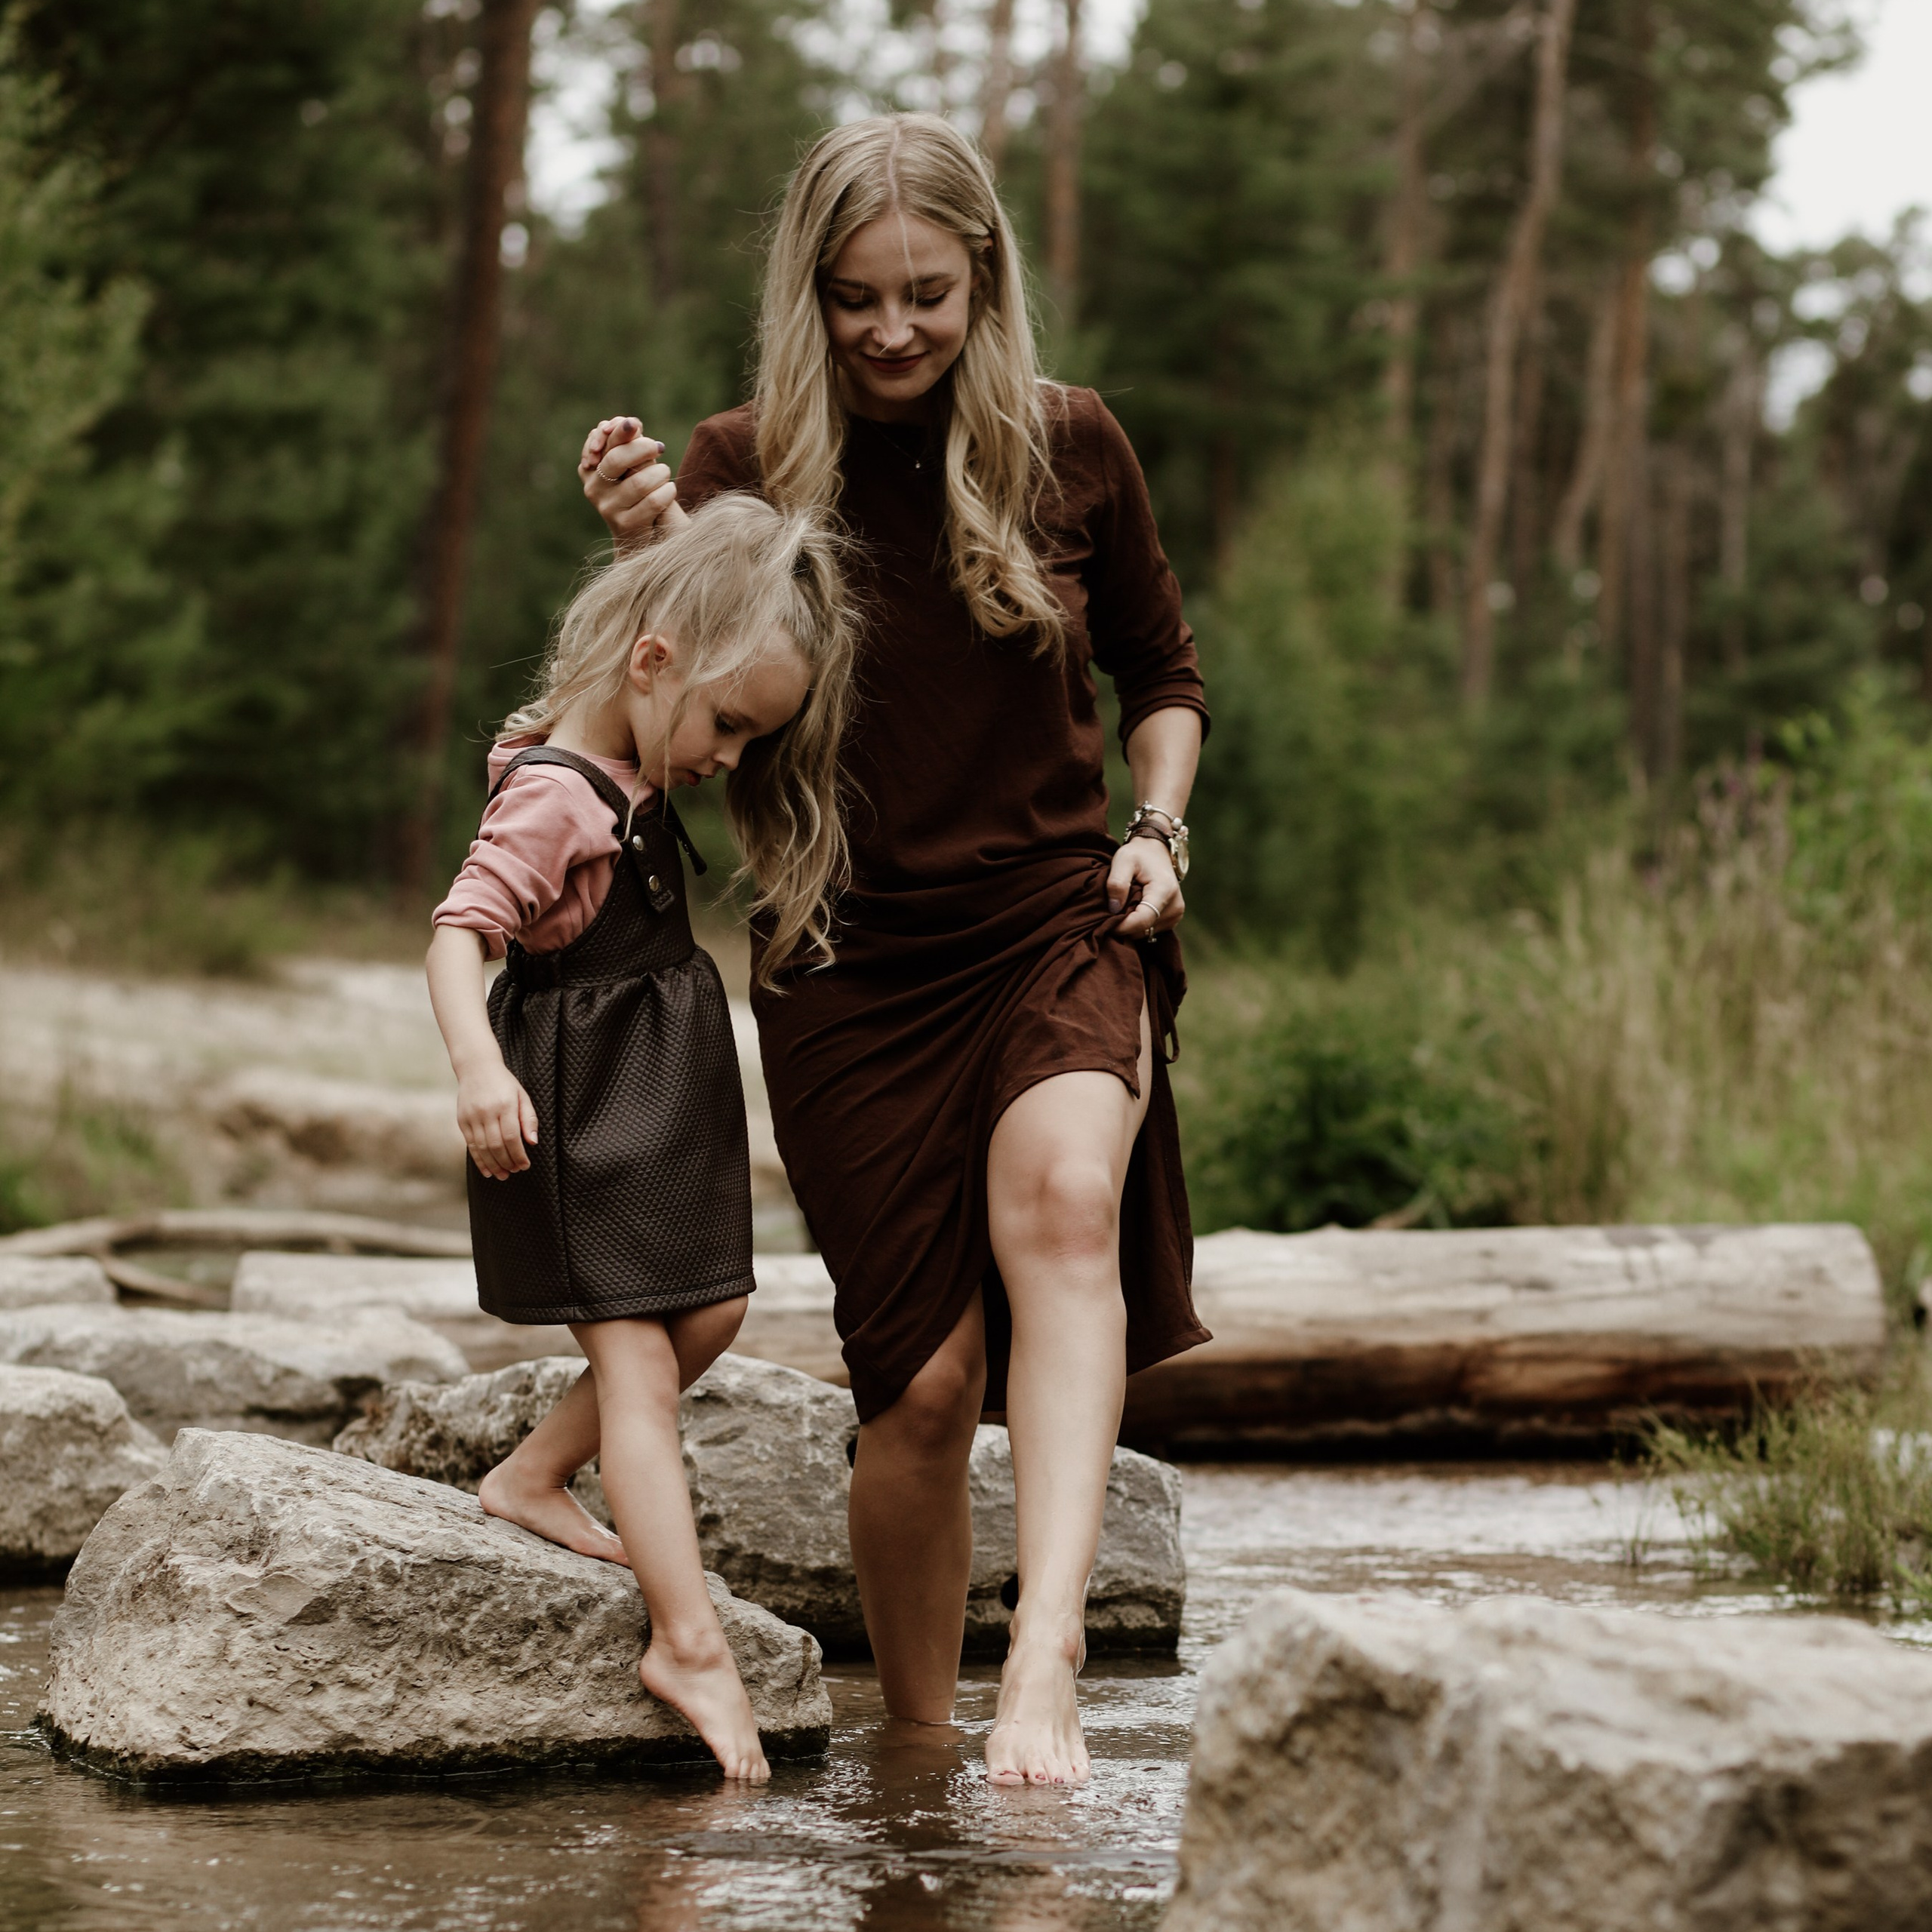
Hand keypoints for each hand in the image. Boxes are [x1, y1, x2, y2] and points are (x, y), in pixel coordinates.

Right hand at [456, 1061, 539, 1179]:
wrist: (477, 1067)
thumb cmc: (504, 1083)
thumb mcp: (522, 1095)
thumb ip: (529, 1118)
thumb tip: (533, 1142)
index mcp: (505, 1105)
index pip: (512, 1137)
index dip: (518, 1154)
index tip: (525, 1165)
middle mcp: (487, 1111)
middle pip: (496, 1145)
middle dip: (507, 1162)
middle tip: (514, 1171)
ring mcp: (472, 1116)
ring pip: (482, 1147)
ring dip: (493, 1165)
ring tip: (502, 1175)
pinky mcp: (462, 1120)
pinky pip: (471, 1145)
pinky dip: (479, 1160)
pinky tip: (487, 1170)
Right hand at [578, 417, 689, 544]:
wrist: (638, 536)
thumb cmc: (636, 492)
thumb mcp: (630, 465)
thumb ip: (628, 442)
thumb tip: (632, 423)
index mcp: (590, 469)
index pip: (603, 442)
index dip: (619, 431)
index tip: (635, 425)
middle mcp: (594, 488)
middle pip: (617, 460)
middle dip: (642, 448)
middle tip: (658, 447)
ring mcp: (608, 508)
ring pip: (639, 482)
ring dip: (660, 473)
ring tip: (665, 474)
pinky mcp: (626, 525)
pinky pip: (653, 502)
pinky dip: (667, 492)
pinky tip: (669, 489)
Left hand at [1108, 836, 1185, 940]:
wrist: (1156, 851)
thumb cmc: (1138, 854)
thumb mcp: (1123, 860)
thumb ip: (1117, 883)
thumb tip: (1114, 909)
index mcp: (1165, 891)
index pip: (1143, 920)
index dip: (1122, 926)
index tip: (1105, 923)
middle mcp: (1175, 907)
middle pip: (1143, 929)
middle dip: (1123, 925)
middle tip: (1109, 911)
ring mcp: (1175, 915)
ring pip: (1145, 932)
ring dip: (1130, 925)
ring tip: (1121, 906)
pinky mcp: (1172, 919)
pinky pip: (1150, 930)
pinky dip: (1137, 924)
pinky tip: (1130, 910)